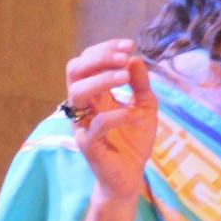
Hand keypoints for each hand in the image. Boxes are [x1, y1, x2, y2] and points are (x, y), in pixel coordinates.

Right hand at [64, 38, 157, 200]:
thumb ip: (140, 84)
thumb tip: (135, 58)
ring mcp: (82, 124)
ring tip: (125, 76)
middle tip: (124, 57)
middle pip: (75, 70)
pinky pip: (96, 124)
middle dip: (99, 58)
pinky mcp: (88, 144)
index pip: (87, 61)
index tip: (129, 45)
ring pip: (77, 92)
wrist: (131, 175)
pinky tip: (134, 113)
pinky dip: (116, 114)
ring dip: (102, 79)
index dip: (105, 49)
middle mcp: (84, 105)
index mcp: (94, 93)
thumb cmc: (134, 140)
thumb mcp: (145, 106)